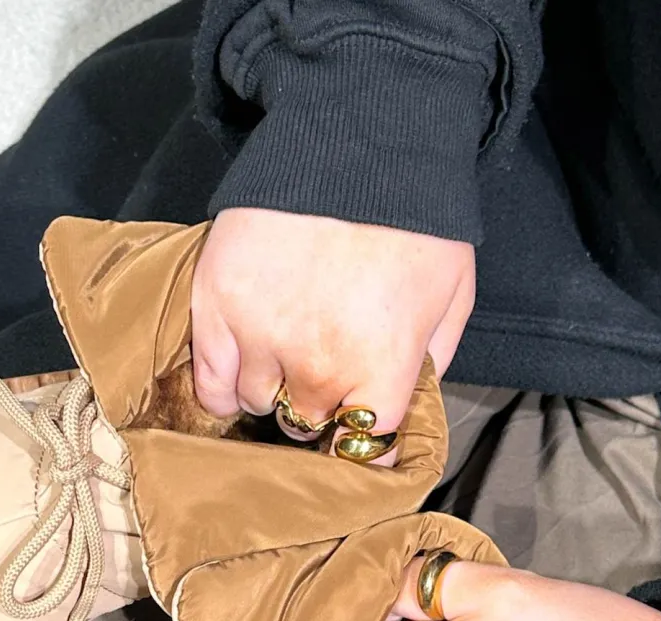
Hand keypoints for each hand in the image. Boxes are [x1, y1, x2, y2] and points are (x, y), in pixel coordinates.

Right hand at [191, 208, 474, 436]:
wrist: (359, 132)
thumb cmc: (416, 215)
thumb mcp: (451, 293)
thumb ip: (429, 361)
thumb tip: (403, 405)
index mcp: (380, 367)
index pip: (365, 447)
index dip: (363, 447)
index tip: (357, 439)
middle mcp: (316, 366)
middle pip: (305, 428)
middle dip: (317, 411)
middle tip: (322, 381)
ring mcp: (260, 338)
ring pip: (255, 404)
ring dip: (270, 390)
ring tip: (282, 360)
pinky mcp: (216, 307)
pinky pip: (209, 384)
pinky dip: (221, 391)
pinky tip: (238, 378)